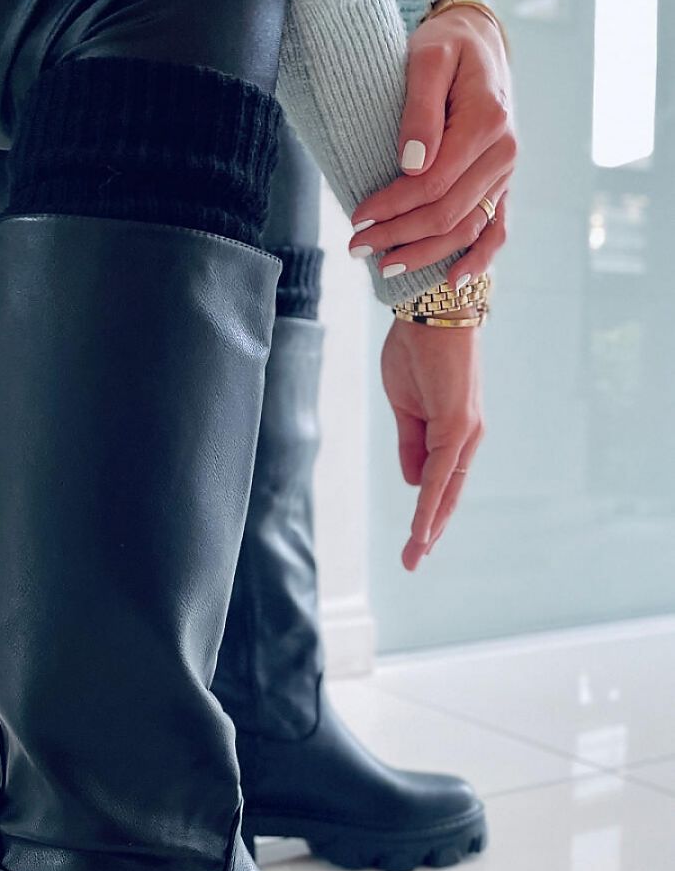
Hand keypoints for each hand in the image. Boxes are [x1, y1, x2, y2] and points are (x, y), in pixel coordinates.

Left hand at [348, 4, 515, 288]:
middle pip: (448, 212)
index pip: (434, 183)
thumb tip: (411, 164)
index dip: (394, 206)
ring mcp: (505, 174)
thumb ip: (420, 109)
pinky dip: (478, 259)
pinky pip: (497, 230)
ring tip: (383, 267)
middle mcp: (503, 153)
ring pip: (467, 229)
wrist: (477, 46)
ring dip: (426, 254)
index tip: (357, 217)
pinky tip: (453, 283)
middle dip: (400, 235)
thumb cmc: (445, 49)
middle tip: (355, 247)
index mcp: (487, 122)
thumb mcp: (427, 59)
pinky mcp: (502, 185)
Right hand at [381, 310, 483, 570]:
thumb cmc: (416, 350)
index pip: (440, 482)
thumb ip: (411, 444)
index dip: (429, 512)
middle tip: (413, 561)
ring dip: (430, 524)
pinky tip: (423, 525)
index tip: (415, 542)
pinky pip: (440, 472)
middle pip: (448, 493)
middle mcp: (465, 436)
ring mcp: (464, 431)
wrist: (428, 309)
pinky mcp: (457, 424)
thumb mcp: (404, 406)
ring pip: (446, 489)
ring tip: (415, 554)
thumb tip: (412, 482)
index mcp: (452, 431)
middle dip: (431, 530)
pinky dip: (431, 501)